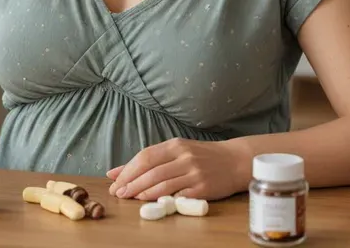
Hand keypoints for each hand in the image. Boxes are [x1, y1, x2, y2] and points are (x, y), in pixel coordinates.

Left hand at [106, 138, 243, 201]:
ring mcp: (194, 172)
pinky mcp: (203, 188)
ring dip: (143, 192)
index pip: (146, 156)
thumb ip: (150, 160)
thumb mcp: (178, 151)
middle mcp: (184, 156)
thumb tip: (116, 171)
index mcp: (176, 145)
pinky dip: (163, 200)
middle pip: (152, 170)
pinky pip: (179, 195)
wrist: (235, 161)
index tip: (114, 182)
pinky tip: (152, 204)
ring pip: (163, 183)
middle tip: (118, 193)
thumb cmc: (202, 156)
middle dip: (131, 183)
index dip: (128, 170)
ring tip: (130, 198)